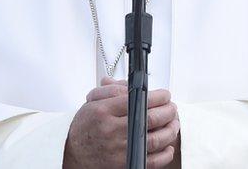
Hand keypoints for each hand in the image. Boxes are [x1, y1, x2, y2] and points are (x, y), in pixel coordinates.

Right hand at [64, 80, 178, 168]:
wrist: (73, 153)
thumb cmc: (86, 127)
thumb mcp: (93, 102)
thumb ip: (112, 90)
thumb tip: (132, 86)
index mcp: (105, 111)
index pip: (139, 100)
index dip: (158, 97)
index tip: (165, 95)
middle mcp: (113, 131)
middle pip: (151, 119)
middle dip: (168, 111)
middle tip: (172, 107)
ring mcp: (120, 150)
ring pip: (155, 139)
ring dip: (170, 130)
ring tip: (174, 122)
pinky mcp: (125, 165)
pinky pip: (152, 161)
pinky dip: (165, 154)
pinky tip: (168, 145)